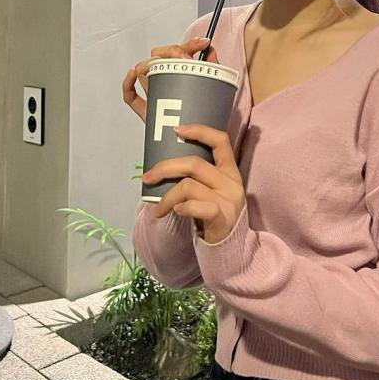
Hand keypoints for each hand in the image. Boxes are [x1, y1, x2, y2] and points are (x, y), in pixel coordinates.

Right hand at [122, 38, 219, 122]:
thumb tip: (209, 48)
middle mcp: (165, 81)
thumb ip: (212, 66)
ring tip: (167, 67)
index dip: (189, 44)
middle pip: (158, 56)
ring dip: (151, 64)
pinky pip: (130, 97)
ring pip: (143, 71)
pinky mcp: (147, 111)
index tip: (203, 43)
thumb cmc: (207, 115)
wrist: (203, 142)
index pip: (179, 52)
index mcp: (179, 74)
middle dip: (171, 52)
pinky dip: (128, 84)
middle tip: (186, 59)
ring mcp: (154, 94)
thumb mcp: (214, 86)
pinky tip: (133, 74)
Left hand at [142, 124, 244, 244]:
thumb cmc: (213, 215)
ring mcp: (228, 200)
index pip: (220, 141)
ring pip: (188, 186)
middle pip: (194, 163)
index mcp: (229, 170)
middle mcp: (231, 182)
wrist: (230, 249)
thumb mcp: (212, 191)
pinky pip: (195, 206)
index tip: (176, 130)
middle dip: (165, 168)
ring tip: (158, 209)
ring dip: (166, 197)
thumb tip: (164, 163)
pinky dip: (181, 207)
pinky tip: (175, 212)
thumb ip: (198, 176)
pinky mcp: (222, 218)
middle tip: (147, 178)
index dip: (199, 131)